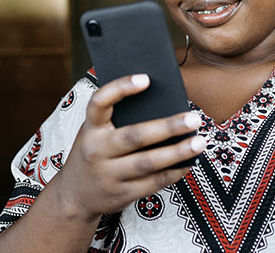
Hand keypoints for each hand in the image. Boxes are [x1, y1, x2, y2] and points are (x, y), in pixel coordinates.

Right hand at [53, 74, 204, 221]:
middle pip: (135, 136)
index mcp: (90, 128)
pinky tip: (188, 162)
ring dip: (178, 152)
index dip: (121, 88)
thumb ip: (118, 119)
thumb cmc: (92, 153)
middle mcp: (97, 151)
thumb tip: (163, 107)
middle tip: (193, 118)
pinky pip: (153, 182)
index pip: (100, 102)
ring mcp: (109, 175)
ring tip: (199, 142)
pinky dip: (174, 172)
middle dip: (168, 127)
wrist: (75, 195)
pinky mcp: (122, 194)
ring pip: (148, 162)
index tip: (145, 78)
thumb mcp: (94, 132)